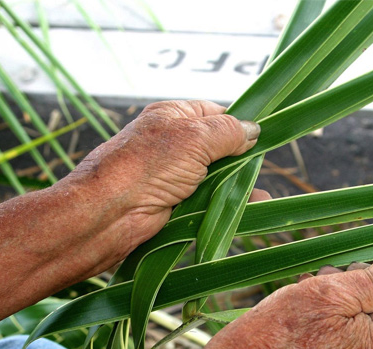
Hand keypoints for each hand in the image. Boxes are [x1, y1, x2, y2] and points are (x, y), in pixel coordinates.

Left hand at [62, 100, 260, 252]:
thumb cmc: (148, 165)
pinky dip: (226, 204)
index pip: (215, 113)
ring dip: (236, 184)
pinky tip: (247, 209)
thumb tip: (253, 129)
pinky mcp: (173, 201)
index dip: (238, 124)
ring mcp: (173, 173)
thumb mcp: (195, 138)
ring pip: (214, 176)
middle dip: (240, 158)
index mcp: (174, 116)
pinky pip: (206, 199)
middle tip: (260, 167)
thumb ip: (227, 132)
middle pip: (217, 146)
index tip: (263, 137)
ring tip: (260, 194)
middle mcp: (173, 142)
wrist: (110, 212)